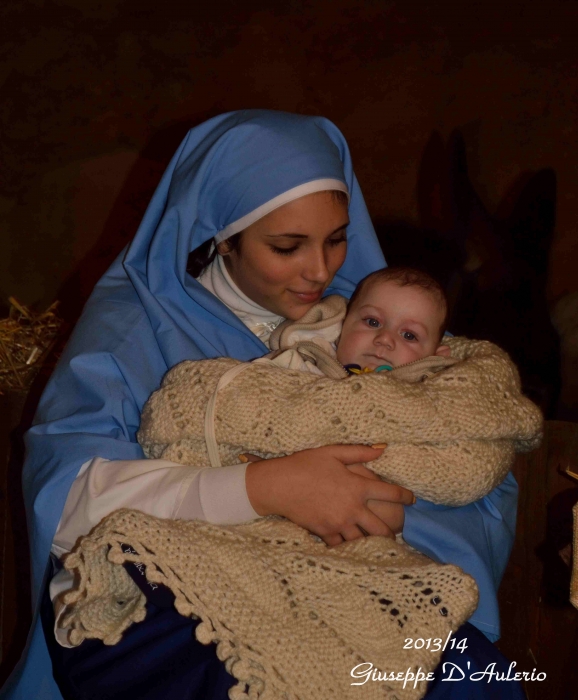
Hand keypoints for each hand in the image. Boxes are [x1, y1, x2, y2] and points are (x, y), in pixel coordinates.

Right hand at [245, 445, 413, 546]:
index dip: (405, 496)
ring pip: (363, 540)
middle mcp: (352, 508)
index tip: (412, 499)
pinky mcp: (325, 532)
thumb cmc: (304, 464)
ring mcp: (339, 523)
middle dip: (392, 531)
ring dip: (371, 541)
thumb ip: (359, 452)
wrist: (278, 485)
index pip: (390, 493)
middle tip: (397, 531)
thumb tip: (382, 449)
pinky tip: (352, 545)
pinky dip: (348, 544)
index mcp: (357, 486)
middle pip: (381, 527)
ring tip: (378, 543)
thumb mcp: (332, 452)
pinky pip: (342, 544)